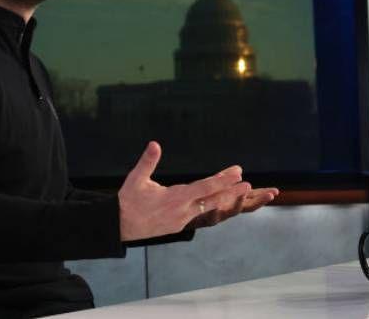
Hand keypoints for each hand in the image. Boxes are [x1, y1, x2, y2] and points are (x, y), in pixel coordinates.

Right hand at [118, 141, 249, 241]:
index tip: (237, 173)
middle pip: (211, 198)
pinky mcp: (178, 226)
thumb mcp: (136, 179)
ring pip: (207, 206)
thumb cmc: (128, 201)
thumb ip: (148, 161)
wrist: (121, 226)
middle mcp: (182, 210)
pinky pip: (197, 213)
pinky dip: (208, 204)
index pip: (204, 187)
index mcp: (175, 197)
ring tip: (236, 189)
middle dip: (230, 190)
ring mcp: (181, 220)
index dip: (222, 180)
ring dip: (222, 197)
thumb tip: (155, 143)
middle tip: (247, 183)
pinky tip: (214, 199)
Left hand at [185, 186, 279, 229]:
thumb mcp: (214, 186)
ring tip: (244, 191)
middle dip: (259, 200)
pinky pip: (211, 215)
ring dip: (239, 201)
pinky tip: (217, 203)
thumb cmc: (199, 200)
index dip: (263, 195)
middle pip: (247, 207)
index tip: (276, 191)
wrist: (179, 216)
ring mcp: (217, 215)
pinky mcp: (204, 218)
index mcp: (231, 202)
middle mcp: (226, 210)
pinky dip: (215, 210)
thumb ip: (225, 178)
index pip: (251, 198)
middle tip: (271, 194)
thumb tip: (239, 169)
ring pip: (230, 211)